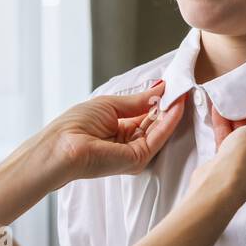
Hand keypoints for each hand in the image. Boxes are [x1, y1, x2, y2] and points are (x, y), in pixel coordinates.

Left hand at [48, 80, 185, 181]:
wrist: (61, 147)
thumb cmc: (75, 125)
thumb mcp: (110, 105)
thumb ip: (138, 101)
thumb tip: (160, 88)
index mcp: (118, 130)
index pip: (144, 116)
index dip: (158, 101)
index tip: (173, 86)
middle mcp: (128, 143)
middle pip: (155, 123)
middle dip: (168, 105)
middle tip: (184, 87)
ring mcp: (134, 153)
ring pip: (160, 131)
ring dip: (172, 111)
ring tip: (183, 92)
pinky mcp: (138, 159)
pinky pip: (158, 138)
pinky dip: (169, 121)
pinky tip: (176, 105)